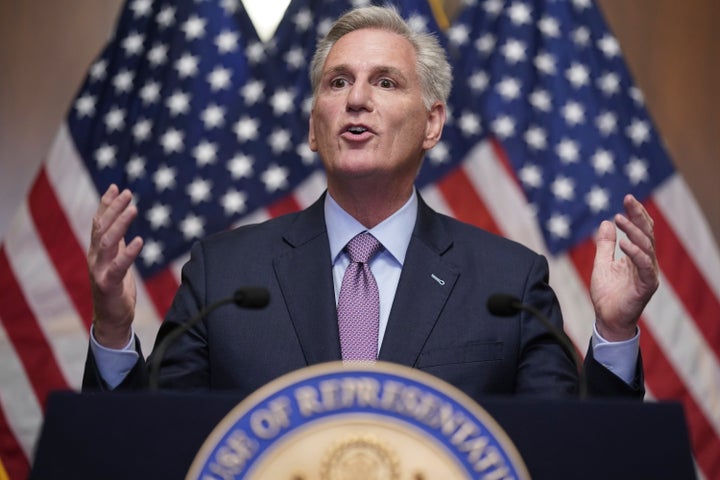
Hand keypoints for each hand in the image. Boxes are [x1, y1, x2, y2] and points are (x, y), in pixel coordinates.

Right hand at [87, 184, 142, 347]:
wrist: (111, 318)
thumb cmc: (116, 288)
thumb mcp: (117, 259)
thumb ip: (117, 242)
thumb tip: (122, 221)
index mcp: (96, 250)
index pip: (99, 222)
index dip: (106, 204)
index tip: (116, 187)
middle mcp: (95, 257)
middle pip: (101, 227)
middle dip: (113, 208)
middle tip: (127, 193)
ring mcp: (99, 270)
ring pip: (107, 242)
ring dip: (120, 223)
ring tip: (133, 208)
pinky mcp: (107, 284)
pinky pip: (118, 266)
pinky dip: (128, 253)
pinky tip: (139, 241)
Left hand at [591, 194, 658, 340]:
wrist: (607, 319)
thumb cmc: (607, 294)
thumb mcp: (602, 263)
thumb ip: (605, 245)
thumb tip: (605, 223)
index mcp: (637, 256)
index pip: (640, 230)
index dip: (635, 214)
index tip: (627, 198)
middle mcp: (646, 263)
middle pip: (647, 234)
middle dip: (638, 216)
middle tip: (628, 200)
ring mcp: (647, 274)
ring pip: (646, 247)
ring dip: (634, 231)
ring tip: (621, 219)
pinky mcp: (646, 286)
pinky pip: (644, 266)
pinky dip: (635, 253)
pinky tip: (625, 243)